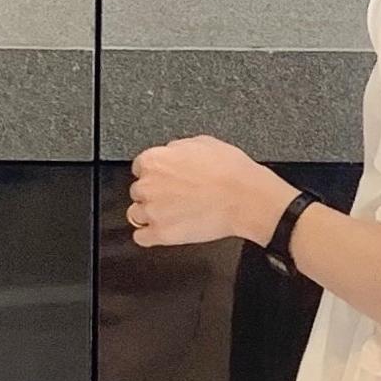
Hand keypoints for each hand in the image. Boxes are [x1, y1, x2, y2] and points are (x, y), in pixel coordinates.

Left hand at [127, 134, 294, 246]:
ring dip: (149, 215)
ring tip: (168, 215)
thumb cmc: (230, 171)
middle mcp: (148, 185)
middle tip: (174, 197)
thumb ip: (177, 149)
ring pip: (136, 214)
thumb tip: (171, 153)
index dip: (155, 174)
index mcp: (154, 160)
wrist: (245, 198)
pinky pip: (141, 238)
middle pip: (138, 191)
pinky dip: (149, 236)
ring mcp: (153, 211)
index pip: (140, 167)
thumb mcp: (202, 143)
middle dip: (154, 194)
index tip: (166, 180)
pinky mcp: (161, 234)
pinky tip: (160, 231)